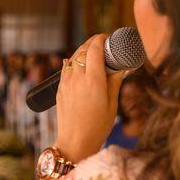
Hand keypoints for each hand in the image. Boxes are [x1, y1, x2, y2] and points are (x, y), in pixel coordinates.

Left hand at [55, 34, 122, 161]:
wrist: (75, 142)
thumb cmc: (97, 126)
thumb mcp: (112, 104)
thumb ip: (115, 82)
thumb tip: (120, 68)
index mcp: (93, 81)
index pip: (94, 49)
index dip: (101, 39)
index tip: (107, 37)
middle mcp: (77, 78)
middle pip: (82, 50)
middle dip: (92, 42)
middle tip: (102, 41)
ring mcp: (66, 83)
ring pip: (73, 58)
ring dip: (82, 51)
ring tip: (92, 51)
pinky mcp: (60, 89)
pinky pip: (66, 69)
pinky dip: (73, 62)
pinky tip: (78, 63)